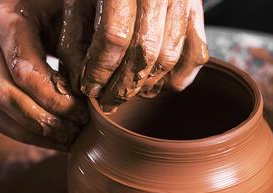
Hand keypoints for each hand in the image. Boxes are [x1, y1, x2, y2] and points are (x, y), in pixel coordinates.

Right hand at [0, 0, 87, 150]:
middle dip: (43, 121)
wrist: (25, 5)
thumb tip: (91, 97)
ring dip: (32, 133)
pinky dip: (22, 133)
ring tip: (65, 140)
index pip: (25, 71)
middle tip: (74, 131)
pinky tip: (49, 139)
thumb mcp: (68, 18)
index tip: (82, 113)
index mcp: (4, 19)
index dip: (54, 99)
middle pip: (3, 95)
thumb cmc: (55, 10)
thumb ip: (75, 52)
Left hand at [58, 0, 208, 111]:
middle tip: (108, 102)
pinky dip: (176, 79)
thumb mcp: (79, 4)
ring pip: (169, 58)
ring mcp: (182, 2)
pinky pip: (195, 57)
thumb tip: (81, 85)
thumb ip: (75, 41)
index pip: (115, 36)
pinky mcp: (197, 13)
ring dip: (147, 85)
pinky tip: (155, 84)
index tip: (91, 88)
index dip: (101, 69)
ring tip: (128, 93)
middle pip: (145, 52)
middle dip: (124, 86)